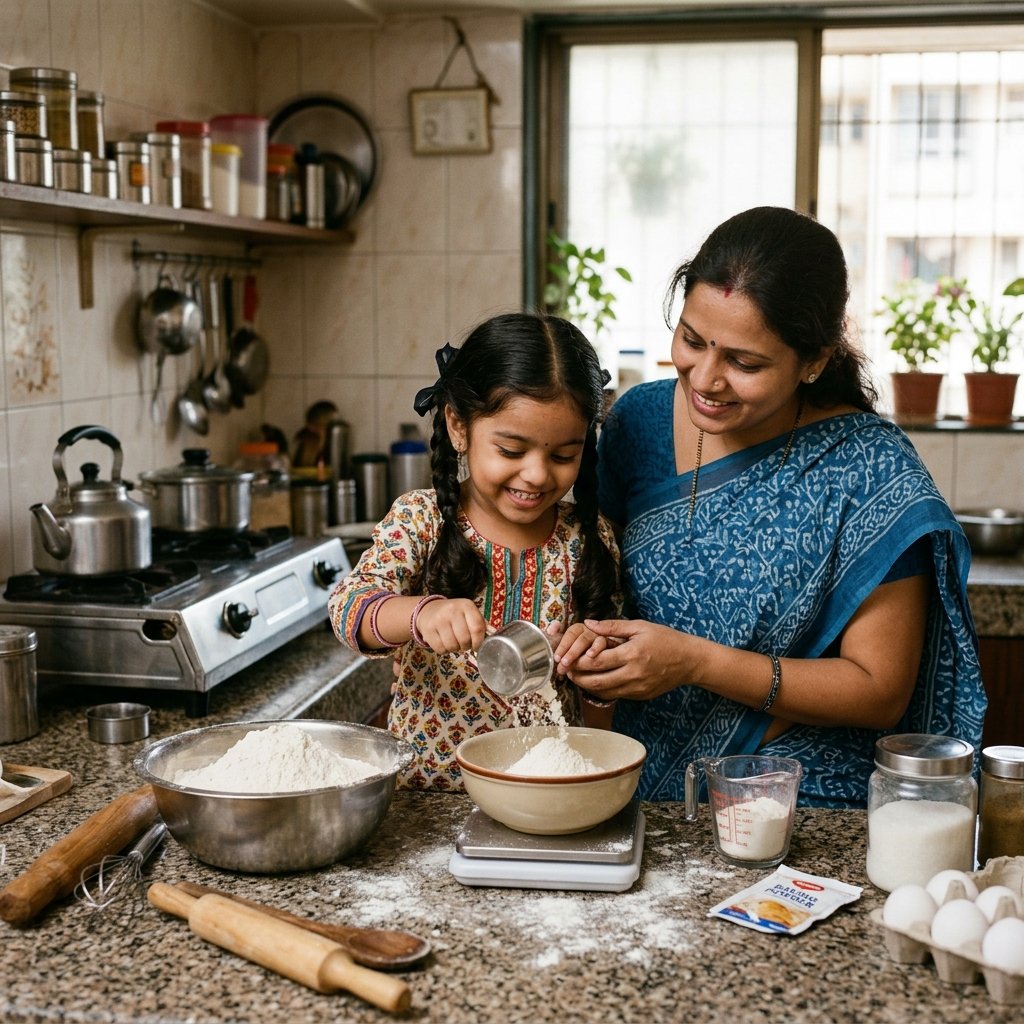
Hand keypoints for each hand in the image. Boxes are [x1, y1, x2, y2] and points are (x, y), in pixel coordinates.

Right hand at [414, 597, 487, 653]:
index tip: (476, 646)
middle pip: (465, 639)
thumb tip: (492, 640)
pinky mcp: (428, 629)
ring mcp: (439, 619)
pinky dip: (444, 650)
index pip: (477, 628)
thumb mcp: (468, 613)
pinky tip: (444, 642)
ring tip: (454, 642)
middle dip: (466, 647)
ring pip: (452, 646)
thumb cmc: (454, 615)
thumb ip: (479, 625)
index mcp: (466, 605)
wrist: (428, 610)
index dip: (479, 642)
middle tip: (463, 644)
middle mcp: (452, 610)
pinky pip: (440, 649)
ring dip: (455, 649)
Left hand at [558, 618, 693, 701]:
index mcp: (632, 654)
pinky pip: (615, 695)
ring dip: (587, 685)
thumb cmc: (665, 639)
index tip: (567, 657)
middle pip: (596, 682)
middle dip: (577, 677)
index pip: (597, 662)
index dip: (578, 661)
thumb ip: (612, 627)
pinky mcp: (640, 696)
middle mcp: (633, 675)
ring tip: (576, 675)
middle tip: (566, 670)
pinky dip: (602, 690)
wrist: (689, 660)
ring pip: (603, 693)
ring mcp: (637, 689)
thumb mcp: (639, 626)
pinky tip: (595, 680)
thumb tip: (588, 623)